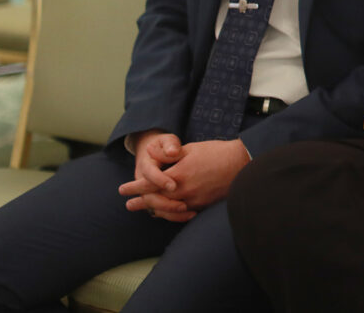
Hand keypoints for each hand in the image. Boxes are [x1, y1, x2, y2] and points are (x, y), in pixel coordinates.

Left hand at [120, 136, 249, 219]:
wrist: (242, 163)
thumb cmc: (216, 152)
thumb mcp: (190, 149)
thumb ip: (169, 154)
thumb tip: (150, 153)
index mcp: (179, 175)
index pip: (149, 184)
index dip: (134, 188)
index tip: (122, 189)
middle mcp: (184, 191)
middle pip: (155, 201)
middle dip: (140, 202)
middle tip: (128, 204)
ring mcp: (194, 201)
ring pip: (168, 211)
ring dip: (154, 210)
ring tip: (145, 211)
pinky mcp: (203, 206)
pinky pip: (181, 214)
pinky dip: (171, 214)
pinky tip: (167, 213)